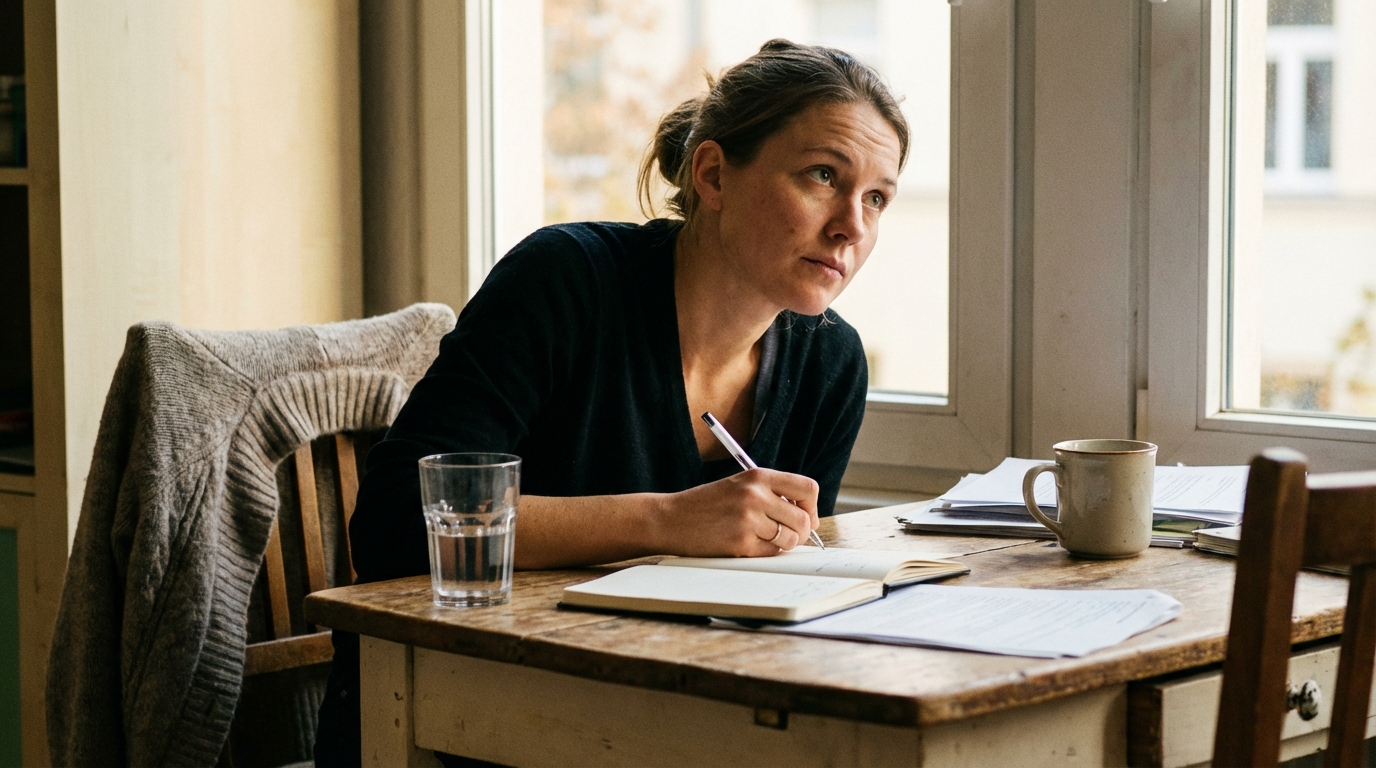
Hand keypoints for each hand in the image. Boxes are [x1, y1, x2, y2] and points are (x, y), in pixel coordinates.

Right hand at [657, 468, 819, 556]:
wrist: (670, 518)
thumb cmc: (705, 504)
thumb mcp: (739, 486)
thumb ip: (770, 494)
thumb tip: (807, 517)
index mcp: (758, 476)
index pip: (807, 488)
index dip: (811, 507)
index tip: (805, 516)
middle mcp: (756, 495)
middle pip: (803, 519)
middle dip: (800, 532)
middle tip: (788, 536)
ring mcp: (749, 519)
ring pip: (790, 539)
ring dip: (783, 544)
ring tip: (764, 539)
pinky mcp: (741, 542)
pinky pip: (770, 553)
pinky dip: (765, 553)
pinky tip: (747, 545)